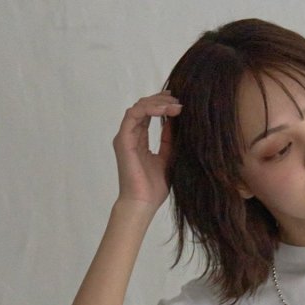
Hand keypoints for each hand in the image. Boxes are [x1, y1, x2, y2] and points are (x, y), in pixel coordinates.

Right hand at [112, 91, 182, 207]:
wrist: (143, 204)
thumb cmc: (154, 189)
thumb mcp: (168, 159)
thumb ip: (169, 141)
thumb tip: (176, 122)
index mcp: (139, 140)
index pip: (149, 114)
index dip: (163, 105)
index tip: (180, 103)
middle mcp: (131, 135)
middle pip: (144, 107)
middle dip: (162, 100)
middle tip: (179, 100)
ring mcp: (125, 136)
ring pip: (139, 107)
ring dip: (158, 102)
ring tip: (175, 104)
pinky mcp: (123, 140)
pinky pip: (133, 115)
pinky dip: (149, 109)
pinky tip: (165, 110)